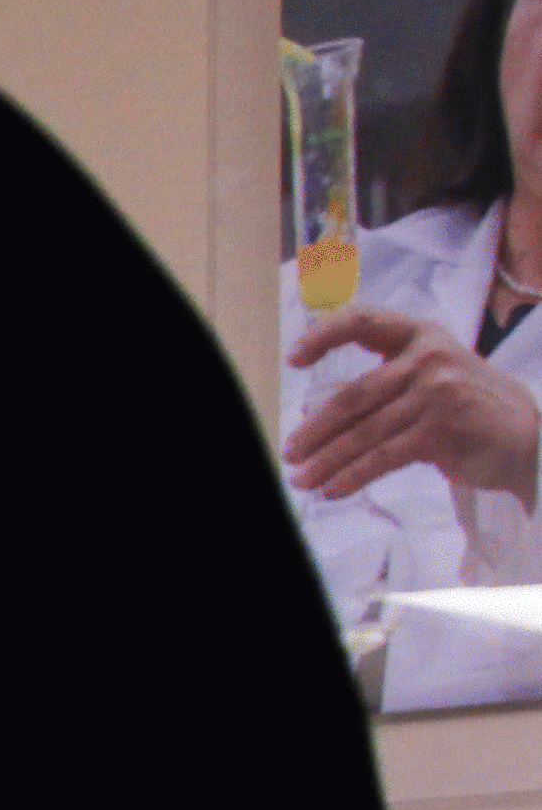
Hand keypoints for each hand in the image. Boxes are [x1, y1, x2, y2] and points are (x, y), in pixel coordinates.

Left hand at [289, 307, 541, 505]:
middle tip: (290, 452)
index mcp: (420, 334)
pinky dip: (352, 476)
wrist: (528, 438)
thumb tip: (317, 414)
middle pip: (354, 396)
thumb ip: (386, 378)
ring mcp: (436, 394)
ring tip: (303, 480)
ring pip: (364, 432)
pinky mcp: (440, 431)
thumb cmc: (468, 405)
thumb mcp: (434, 374)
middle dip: (316, 430)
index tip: (293, 358)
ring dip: (327, 461)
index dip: (323, 335)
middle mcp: (428, 358)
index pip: (363, 320)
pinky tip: (333, 489)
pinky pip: (383, 457)